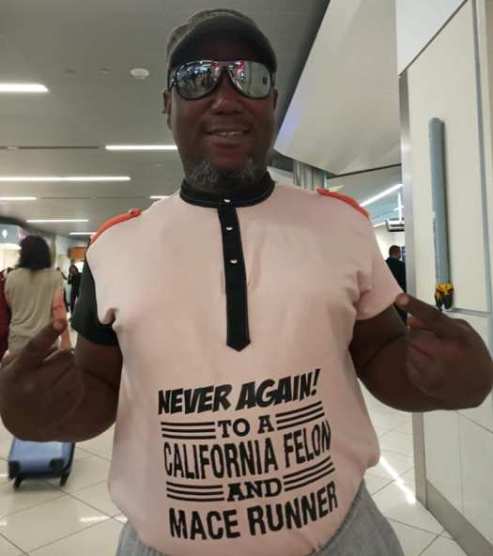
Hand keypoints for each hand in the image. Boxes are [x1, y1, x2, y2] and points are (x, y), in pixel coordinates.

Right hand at [0, 321, 84, 438]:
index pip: (35, 348)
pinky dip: (73, 380)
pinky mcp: (67, 404)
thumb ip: (30, 351)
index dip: (48, 333)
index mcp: (18, 371)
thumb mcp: (12, 366)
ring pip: (75, 368)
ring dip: (69, 368)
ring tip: (55, 376)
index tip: (61, 321)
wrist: (22, 420)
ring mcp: (52, 397)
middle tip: (52, 363)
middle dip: (62, 355)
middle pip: (65, 356)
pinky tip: (60, 387)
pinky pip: (80, 381)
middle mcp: (33, 385)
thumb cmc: (16, 384)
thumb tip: (55, 339)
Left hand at [395, 294, 492, 408]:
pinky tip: (431, 366)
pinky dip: (414, 362)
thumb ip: (435, 320)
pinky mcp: (426, 385)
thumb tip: (410, 321)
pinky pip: (407, 364)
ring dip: (415, 348)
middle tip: (432, 340)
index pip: (434, 318)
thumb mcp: (461, 330)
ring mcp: (436, 372)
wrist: (477, 387)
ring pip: (408, 349)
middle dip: (418, 335)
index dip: (415, 306)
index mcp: (458, 336)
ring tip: (433, 354)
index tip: (399, 298)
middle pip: (413, 335)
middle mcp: (448, 355)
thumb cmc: (469, 351)